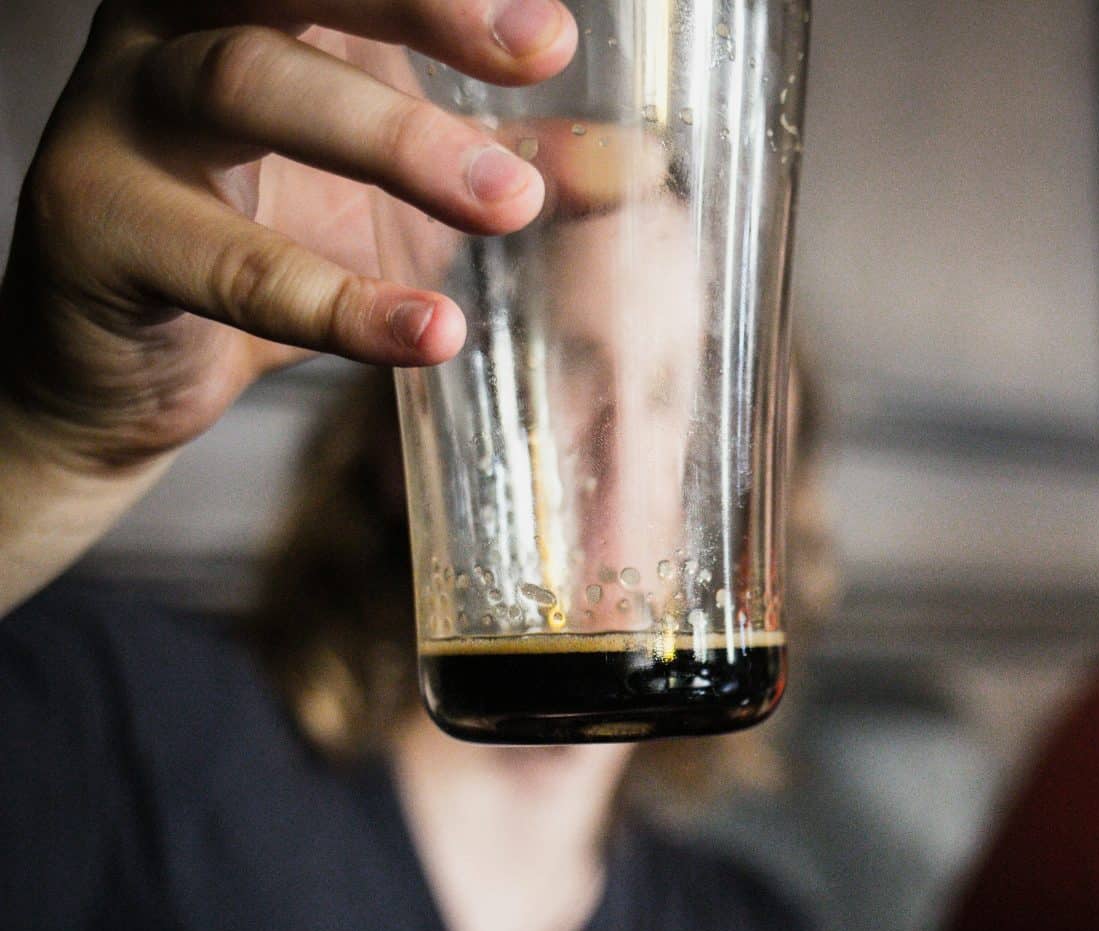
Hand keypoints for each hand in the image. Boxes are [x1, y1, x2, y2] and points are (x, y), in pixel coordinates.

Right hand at [0, 0, 574, 471]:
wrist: (124, 362)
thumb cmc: (259, 229)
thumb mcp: (399, 189)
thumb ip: (507, 162)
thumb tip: (634, 166)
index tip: (549, 19)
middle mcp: (170, 24)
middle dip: (424, 1)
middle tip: (542, 47)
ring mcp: (120, 114)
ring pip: (247, 83)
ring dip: (394, 138)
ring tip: (510, 204)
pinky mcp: (99, 228)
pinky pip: (225, 260)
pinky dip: (338, 299)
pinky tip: (432, 331)